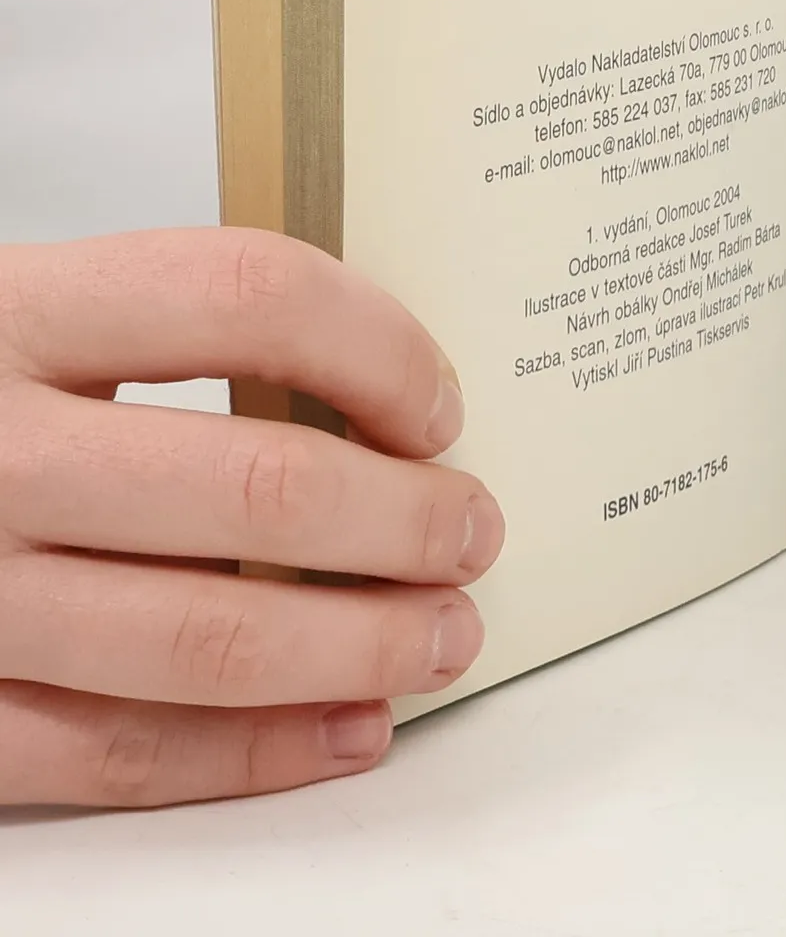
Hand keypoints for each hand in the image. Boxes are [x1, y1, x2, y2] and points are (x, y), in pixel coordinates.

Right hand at [0, 229, 504, 807]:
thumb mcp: (24, 310)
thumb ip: (163, 331)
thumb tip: (373, 391)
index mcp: (14, 310)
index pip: (249, 296)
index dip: (378, 349)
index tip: (439, 405)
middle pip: (256, 487)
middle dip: (405, 522)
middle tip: (475, 532)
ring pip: (203, 635)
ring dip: (358, 646)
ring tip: (443, 637)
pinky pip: (111, 754)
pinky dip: (251, 753)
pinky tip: (342, 730)